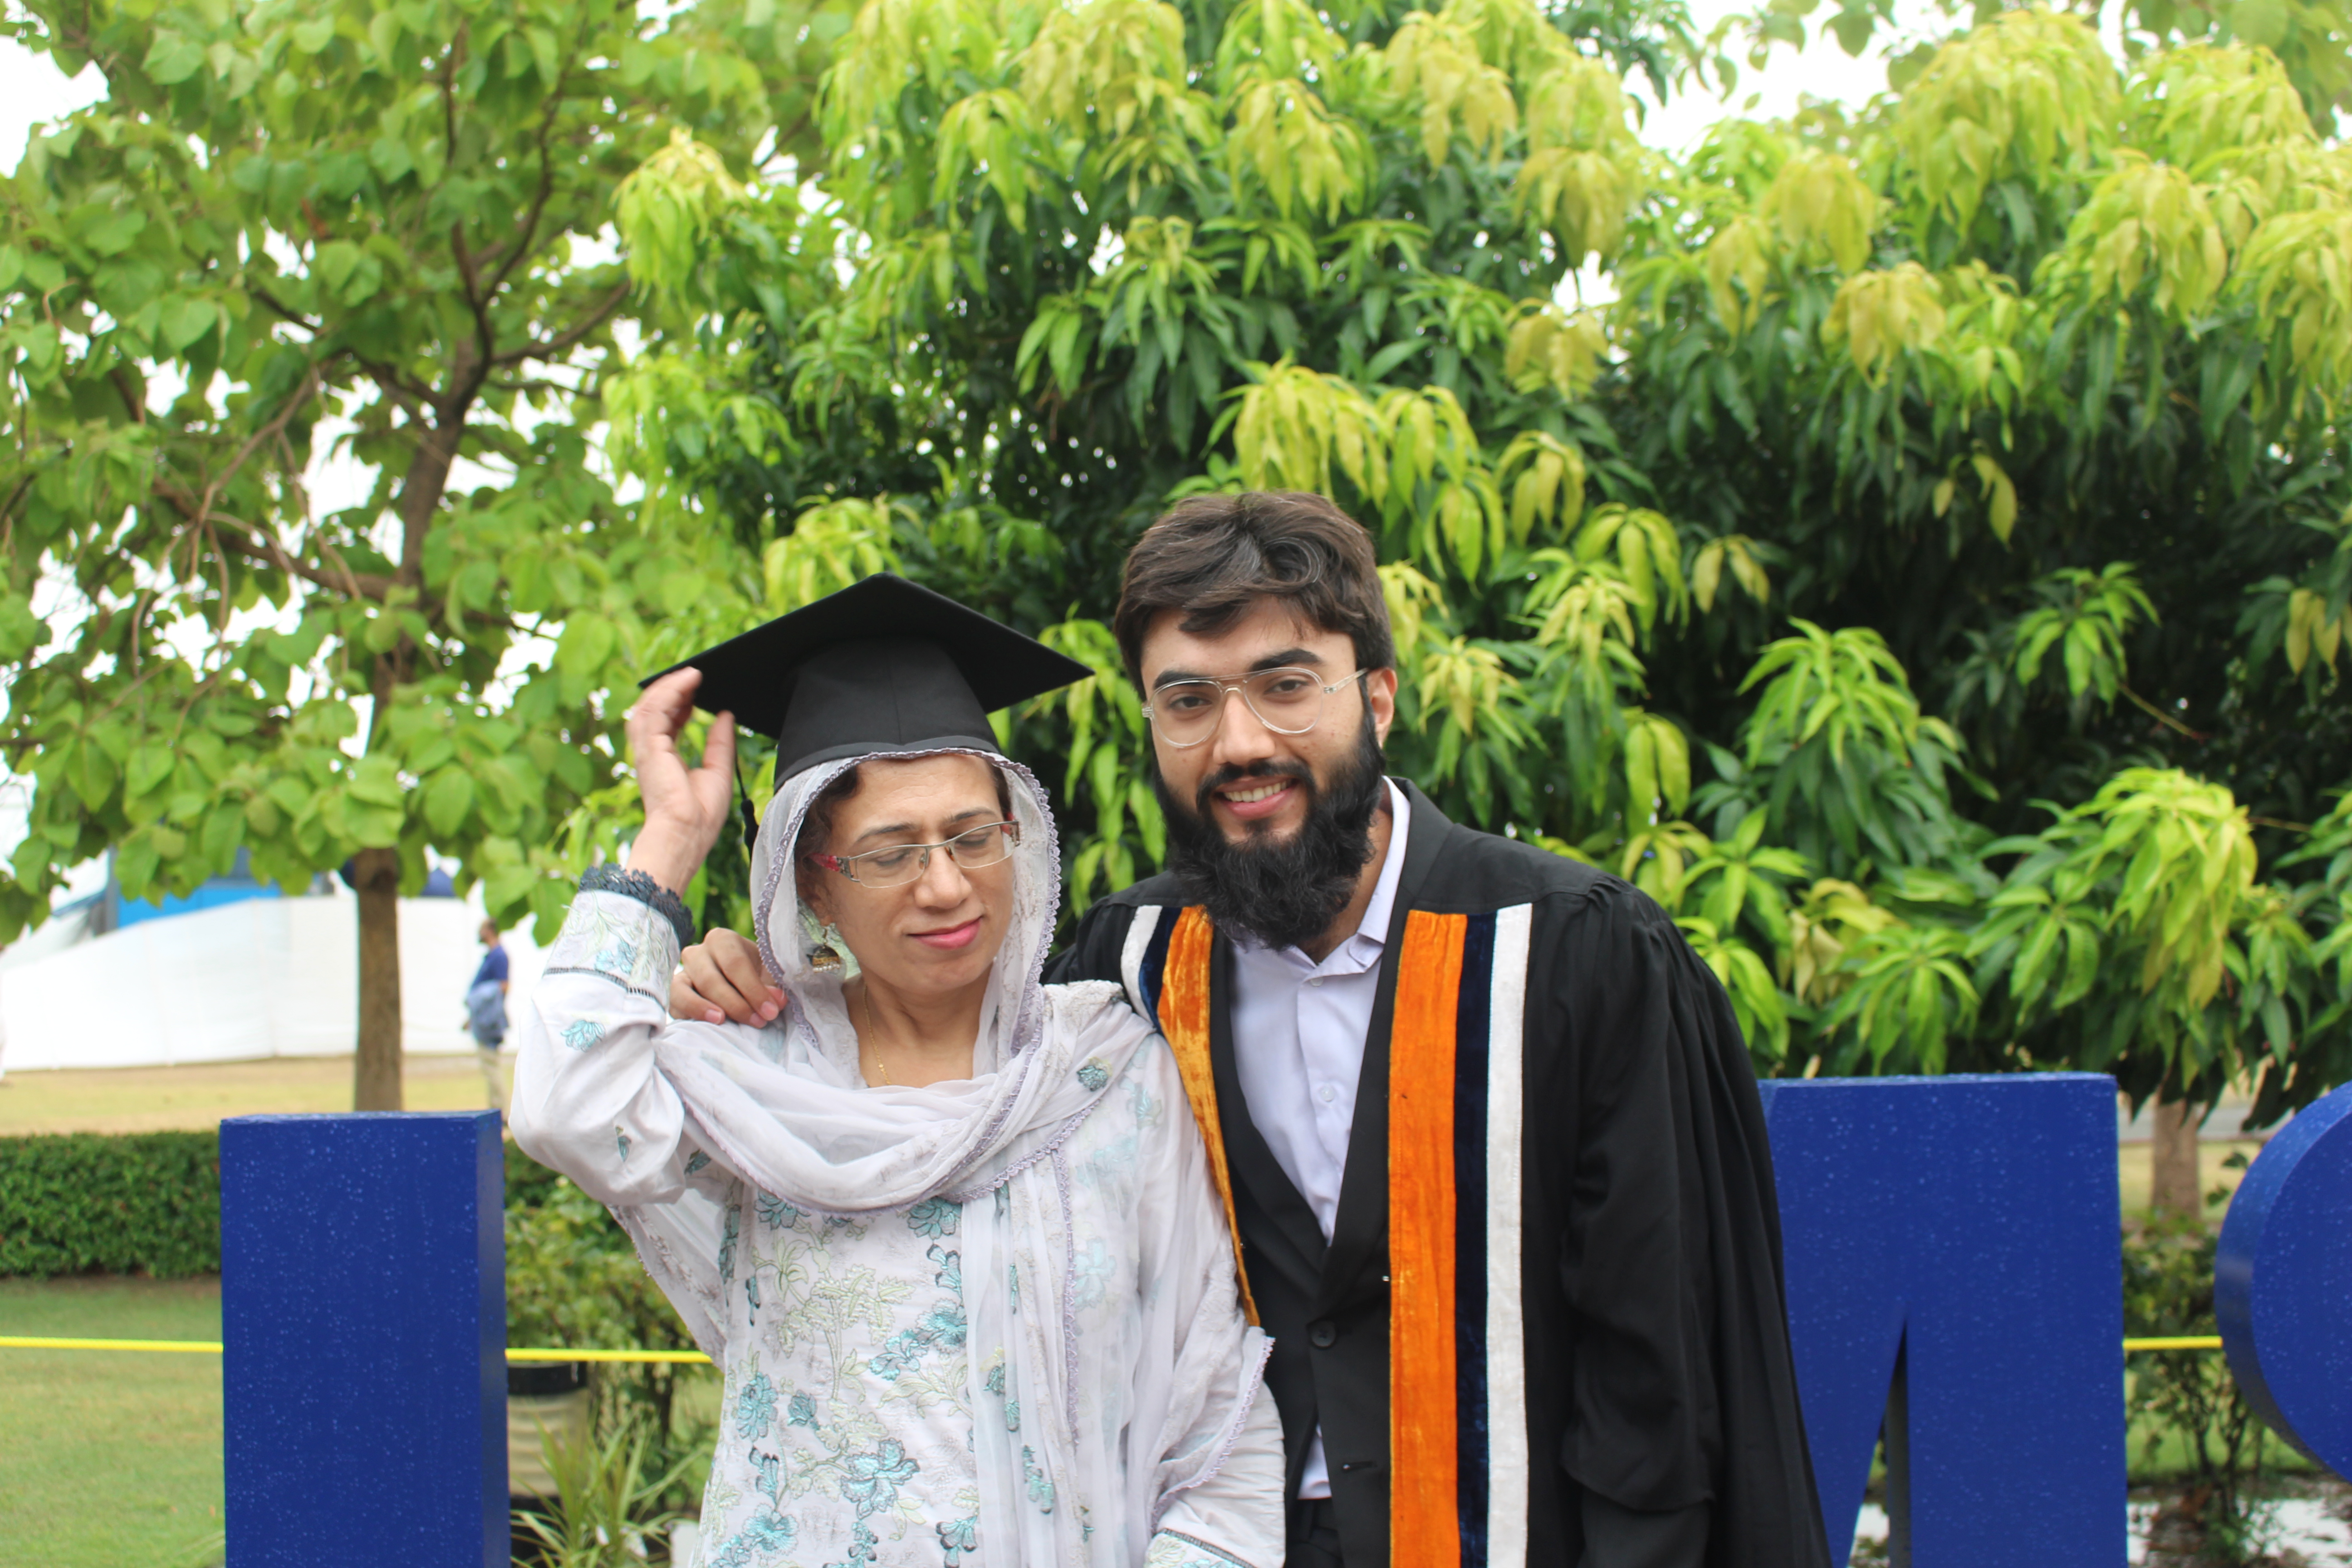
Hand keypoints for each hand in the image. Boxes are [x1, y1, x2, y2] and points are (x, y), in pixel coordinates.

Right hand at [626, 667, 736, 896]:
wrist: (688, 833)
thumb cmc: (701, 815)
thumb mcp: (719, 770)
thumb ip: (719, 742)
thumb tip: (725, 715)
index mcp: (663, 760)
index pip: (665, 722)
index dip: (678, 703)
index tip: (695, 690)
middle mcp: (651, 753)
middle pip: (652, 710)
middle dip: (670, 690)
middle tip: (693, 676)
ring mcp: (646, 750)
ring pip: (648, 706)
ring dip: (669, 686)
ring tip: (692, 674)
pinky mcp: (649, 747)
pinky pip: (655, 710)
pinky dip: (670, 692)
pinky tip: (687, 681)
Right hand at [670, 928, 785, 1025]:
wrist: (736, 981)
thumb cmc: (754, 974)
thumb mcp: (767, 975)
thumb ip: (772, 987)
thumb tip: (776, 1001)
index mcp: (722, 940)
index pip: (735, 963)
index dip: (753, 990)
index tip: (770, 1011)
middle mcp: (697, 952)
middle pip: (710, 979)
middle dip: (735, 1004)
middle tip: (758, 1022)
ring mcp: (682, 973)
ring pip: (683, 990)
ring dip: (702, 1008)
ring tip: (722, 1021)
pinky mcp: (673, 994)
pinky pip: (674, 1005)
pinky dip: (689, 1015)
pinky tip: (707, 1026)